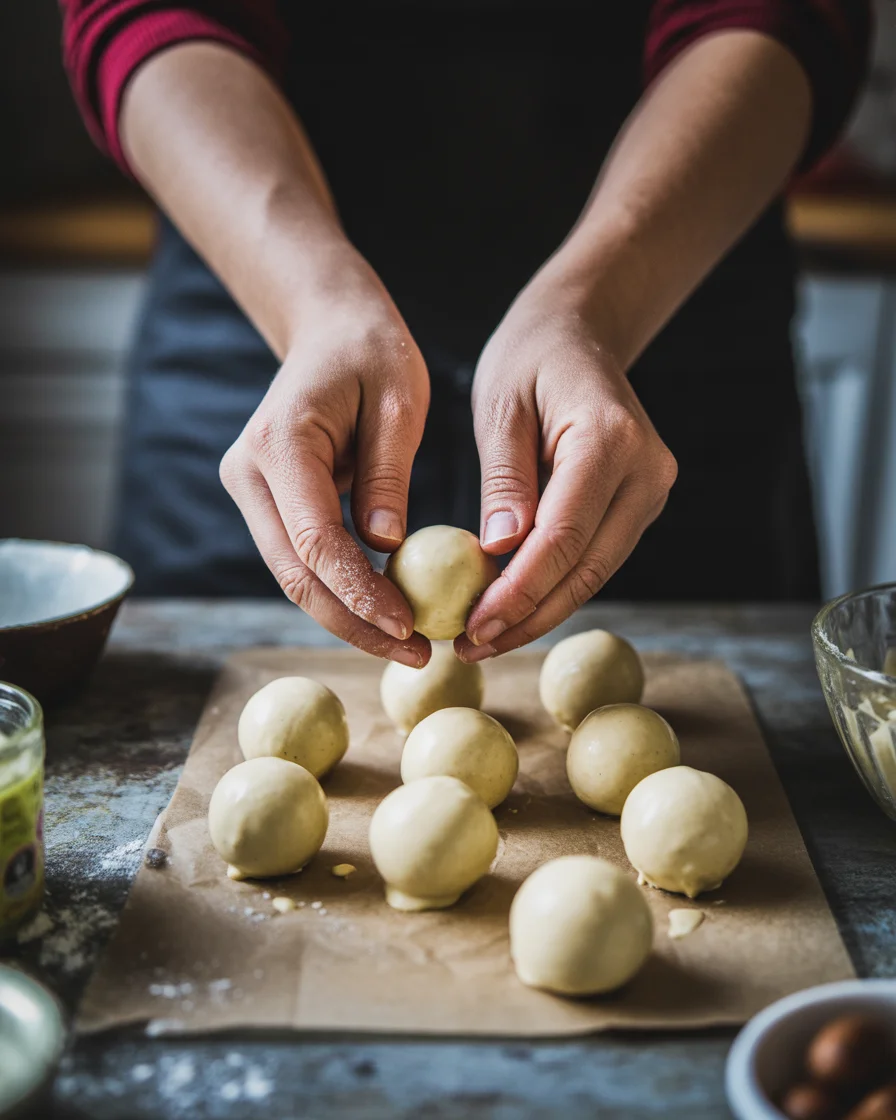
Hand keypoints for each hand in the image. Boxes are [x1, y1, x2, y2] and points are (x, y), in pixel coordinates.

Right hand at [220, 262, 430, 664]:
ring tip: (408, 642)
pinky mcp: (266, 502)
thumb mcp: (398, 400)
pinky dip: (341, 590)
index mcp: (280, 444)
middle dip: (353, 623)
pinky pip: (302, 559)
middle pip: (296, 574)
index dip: (360, 594)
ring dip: (347, 615)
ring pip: (294, 575)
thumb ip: (389, 474)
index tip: (410, 627)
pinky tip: (386, 611)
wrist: (328, 328)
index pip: (316, 540)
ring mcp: (250, 490)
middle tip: (416, 652)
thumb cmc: (371, 352)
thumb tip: (385, 550)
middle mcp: (249, 473)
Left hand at [456, 290, 676, 660]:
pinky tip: (513, 606)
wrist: (580, 332)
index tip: (474, 625)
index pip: (564, 536)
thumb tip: (500, 551)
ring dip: (542, 610)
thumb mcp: (501, 408)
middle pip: (588, 567)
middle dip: (530, 615)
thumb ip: (504, 480)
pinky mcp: (640, 503)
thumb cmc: (531, 359)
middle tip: (472, 646)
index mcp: (610, 440)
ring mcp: (650, 490)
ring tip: (485, 638)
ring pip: (596, 572)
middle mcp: (646, 472)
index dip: (519, 590)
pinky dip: (556, 585)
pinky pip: (596, 556)